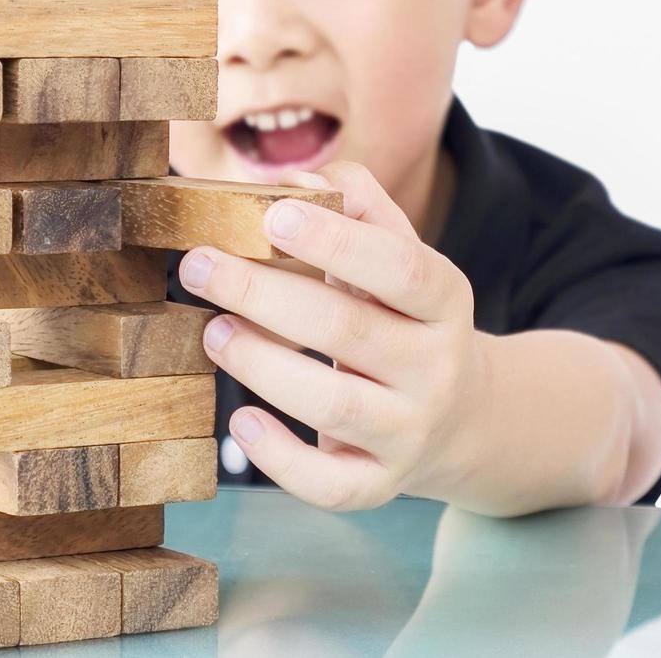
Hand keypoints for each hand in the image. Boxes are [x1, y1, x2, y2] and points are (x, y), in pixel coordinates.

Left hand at [178, 162, 489, 510]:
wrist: (462, 415)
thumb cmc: (407, 318)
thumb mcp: (403, 257)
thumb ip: (360, 209)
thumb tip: (297, 178)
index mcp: (446, 300)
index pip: (400, 268)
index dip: (337, 241)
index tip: (270, 213)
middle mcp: (437, 367)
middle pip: (350, 332)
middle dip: (265, 295)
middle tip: (198, 266)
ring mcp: (411, 430)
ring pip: (334, 405)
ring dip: (261, 364)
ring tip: (211, 330)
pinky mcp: (381, 483)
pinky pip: (330, 484)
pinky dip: (279, 458)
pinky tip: (239, 421)